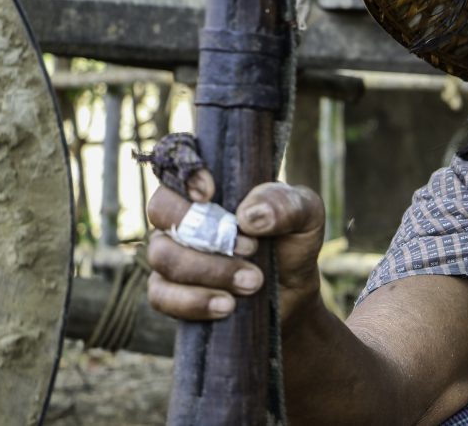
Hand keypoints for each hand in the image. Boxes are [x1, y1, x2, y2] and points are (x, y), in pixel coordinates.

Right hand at [146, 172, 325, 324]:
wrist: (292, 293)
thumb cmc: (292, 241)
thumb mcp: (306, 215)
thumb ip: (285, 204)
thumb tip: (247, 216)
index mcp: (214, 185)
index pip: (179, 162)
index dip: (186, 174)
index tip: (209, 192)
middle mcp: (184, 214)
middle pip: (161, 208)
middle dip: (204, 231)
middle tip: (251, 248)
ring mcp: (171, 251)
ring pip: (163, 255)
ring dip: (210, 271)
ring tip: (252, 282)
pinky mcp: (168, 291)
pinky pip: (161, 295)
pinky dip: (195, 302)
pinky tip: (226, 306)